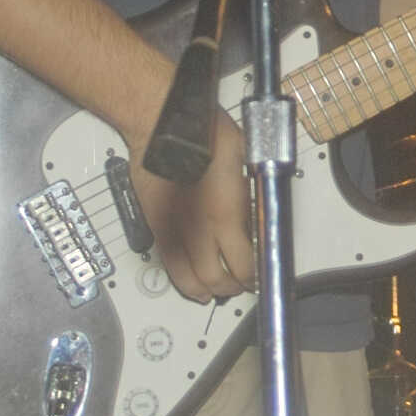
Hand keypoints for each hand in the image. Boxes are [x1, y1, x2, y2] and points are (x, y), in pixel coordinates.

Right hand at [125, 111, 253, 301]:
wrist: (160, 125)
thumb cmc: (203, 132)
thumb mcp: (244, 160)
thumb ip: (249, 195)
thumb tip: (255, 215)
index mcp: (225, 215)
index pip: (244, 265)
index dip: (254, 275)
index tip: (259, 273)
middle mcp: (199, 231)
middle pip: (217, 280)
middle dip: (233, 287)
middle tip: (241, 284)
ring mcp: (174, 231)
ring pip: (190, 280)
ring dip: (207, 290)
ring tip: (217, 290)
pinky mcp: (155, 226)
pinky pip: (169, 265)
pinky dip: (183, 281)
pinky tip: (191, 284)